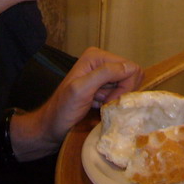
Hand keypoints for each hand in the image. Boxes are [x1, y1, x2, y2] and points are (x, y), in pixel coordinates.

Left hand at [11, 46, 141, 159]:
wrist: (51, 127)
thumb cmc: (63, 110)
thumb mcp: (81, 90)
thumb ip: (104, 74)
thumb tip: (129, 67)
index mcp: (97, 56)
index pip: (130, 67)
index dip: (125, 86)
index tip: (110, 100)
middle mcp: (102, 62)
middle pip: (131, 76)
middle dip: (121, 92)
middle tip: (105, 103)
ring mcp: (104, 74)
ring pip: (128, 86)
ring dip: (117, 99)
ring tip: (101, 105)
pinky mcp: (105, 87)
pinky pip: (121, 93)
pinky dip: (114, 102)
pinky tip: (100, 107)